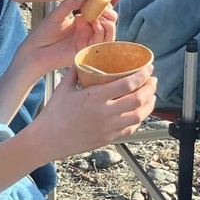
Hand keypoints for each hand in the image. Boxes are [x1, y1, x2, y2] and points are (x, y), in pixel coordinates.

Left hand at [15, 0, 116, 77]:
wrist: (34, 51)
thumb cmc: (43, 34)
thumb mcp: (57, 13)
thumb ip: (71, 4)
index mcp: (82, 20)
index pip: (100, 10)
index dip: (103, 3)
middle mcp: (87, 30)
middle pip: (109, 21)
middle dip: (109, 12)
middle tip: (103, 6)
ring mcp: (88, 40)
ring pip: (109, 31)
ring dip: (108, 21)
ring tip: (99, 15)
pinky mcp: (87, 50)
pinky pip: (101, 41)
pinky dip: (101, 30)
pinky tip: (94, 23)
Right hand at [27, 66, 157, 160]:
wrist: (47, 140)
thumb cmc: (53, 114)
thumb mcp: (64, 88)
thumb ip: (76, 72)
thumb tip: (84, 59)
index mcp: (95, 97)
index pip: (127, 84)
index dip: (142, 75)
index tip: (148, 68)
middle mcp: (105, 113)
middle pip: (138, 99)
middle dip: (150, 88)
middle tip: (152, 80)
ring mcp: (108, 128)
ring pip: (138, 116)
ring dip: (149, 105)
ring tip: (151, 96)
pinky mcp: (108, 139)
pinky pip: (130, 129)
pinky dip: (138, 120)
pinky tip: (139, 113)